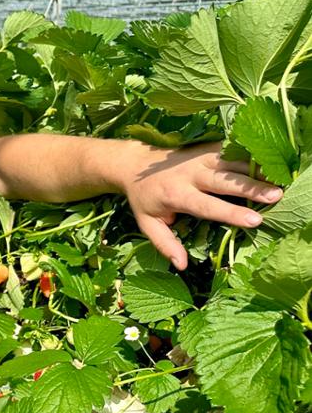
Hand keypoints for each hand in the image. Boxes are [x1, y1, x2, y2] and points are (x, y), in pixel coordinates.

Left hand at [118, 141, 281, 269]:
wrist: (133, 164)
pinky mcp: (205, 147)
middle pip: (224, 180)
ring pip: (231, 162)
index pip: (207, 205)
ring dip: (255, 169)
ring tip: (278, 180)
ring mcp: (199, 157)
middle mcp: (189, 174)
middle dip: (251, 187)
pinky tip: (267, 166)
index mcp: (175, 194)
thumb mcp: (147, 223)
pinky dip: (250, 157)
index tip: (255, 220)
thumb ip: (164, 243)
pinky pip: (231, 150)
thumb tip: (182, 265)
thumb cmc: (144, 198)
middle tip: (276, 195)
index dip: (231, 213)